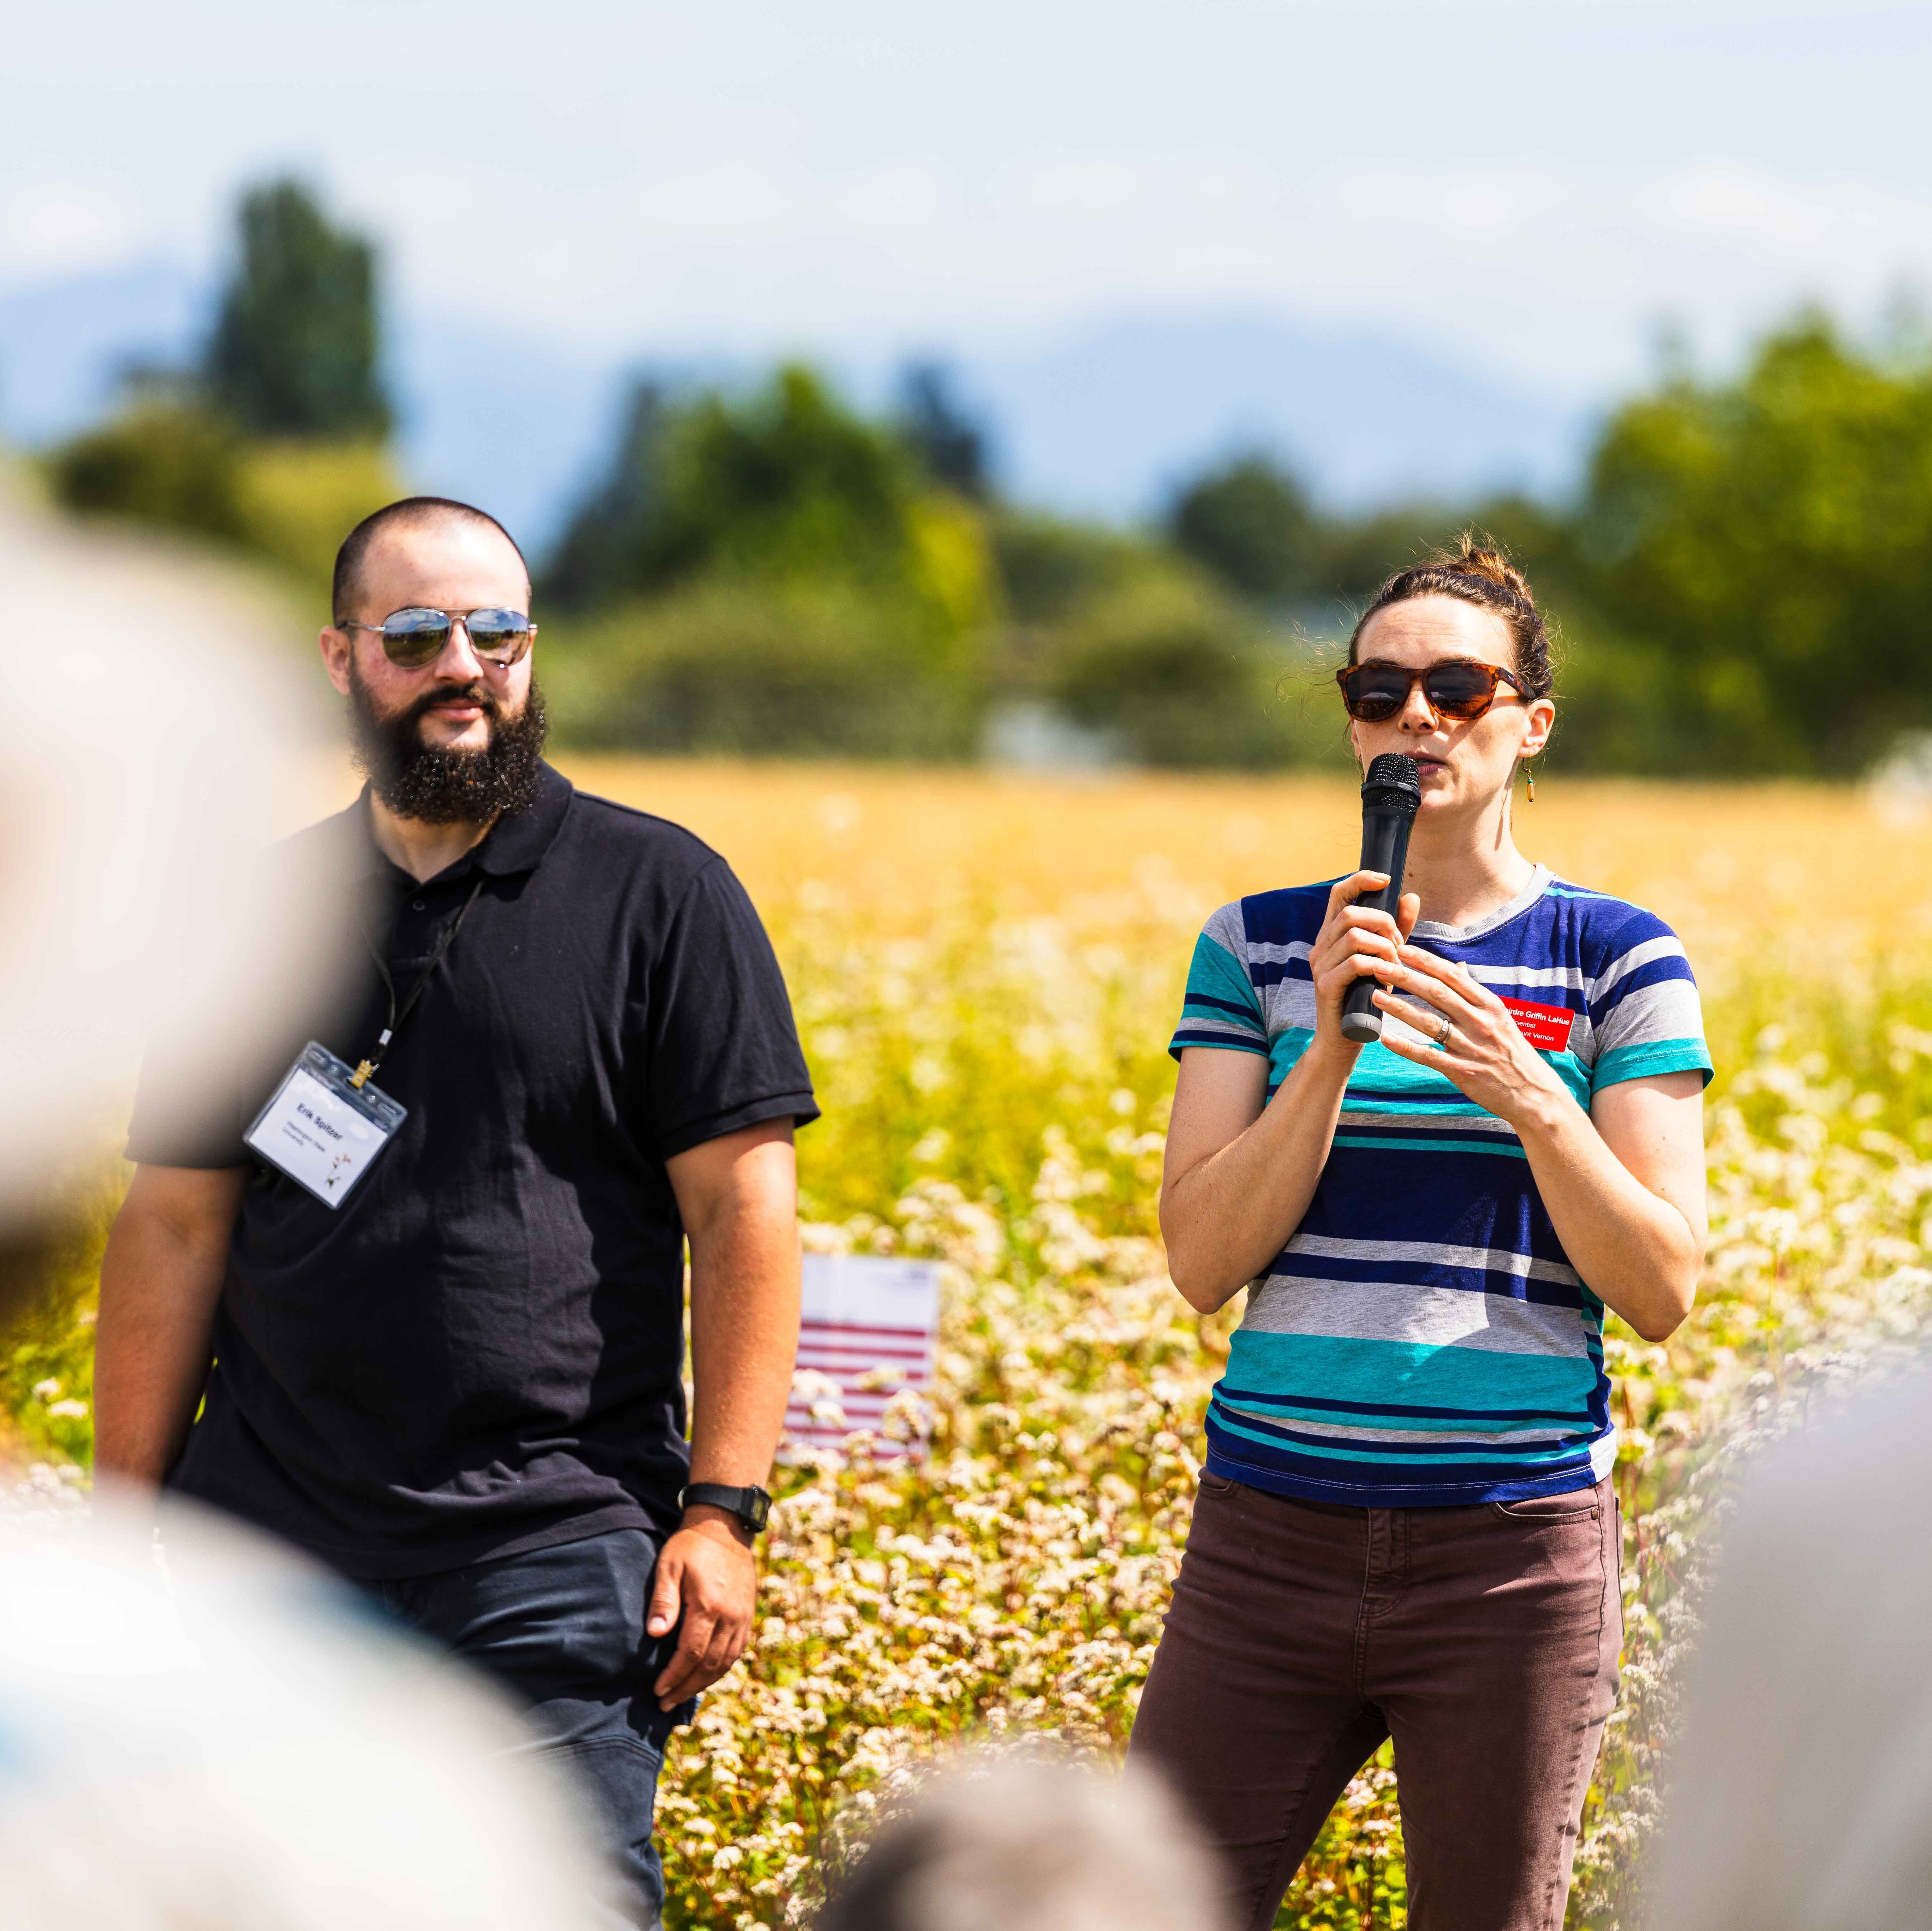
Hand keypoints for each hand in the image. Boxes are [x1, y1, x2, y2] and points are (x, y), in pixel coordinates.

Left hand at [647, 1510, 758, 1709]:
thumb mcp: (669, 1566)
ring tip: (681, 1695)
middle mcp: (730, 1615)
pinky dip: (720, 1668)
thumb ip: (663, 1601)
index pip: (691, 1654)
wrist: (725, 1526)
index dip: (674, 1676)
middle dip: (686, 1687)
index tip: (657, 1690)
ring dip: (703, 1683)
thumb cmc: (691, 1546)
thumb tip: (655, 1635)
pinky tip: (705, 1676)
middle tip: (665, 1703)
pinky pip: (736, 1651)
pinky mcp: (747, 1615)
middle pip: (709, 1664)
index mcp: (708, 1605)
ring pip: (725, 1662)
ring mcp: (742, 1616)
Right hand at [1309, 871, 1421, 1048]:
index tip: (1386, 880)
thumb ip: (1396, 929)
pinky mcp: (1326, 986)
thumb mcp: (1383, 959)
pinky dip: (1377, 965)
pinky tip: (1386, 977)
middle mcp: (1321, 947)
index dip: (1360, 880)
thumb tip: (1410, 896)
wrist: (1342, 1042)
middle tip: (1398, 944)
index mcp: (1331, 936)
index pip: (1338, 894)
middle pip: (1350, 913)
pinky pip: (1355, 963)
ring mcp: (1321, 966)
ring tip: (1394, 964)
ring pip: (1354, 936)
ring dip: (1383, 946)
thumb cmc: (1365, 999)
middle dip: (1383, 922)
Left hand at [1371, 945, 1570, 1127]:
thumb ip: (1474, 993)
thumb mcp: (1500, 1016)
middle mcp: (1480, 1022)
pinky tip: (1385, 1038)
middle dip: (1405, 977)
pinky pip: (1428, 1056)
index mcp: (1490, 1005)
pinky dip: (1405, 1047)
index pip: (1452, 976)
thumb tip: (1458, 966)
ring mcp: (1471, 1047)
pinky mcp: (1462, 1072)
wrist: (1533, 1093)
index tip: (1402, 948)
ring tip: (1375, 996)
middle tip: (1378, 965)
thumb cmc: (1512, 1051)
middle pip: (1437, 993)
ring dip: (1399, 1008)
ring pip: (1429, 1023)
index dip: (1425, 961)